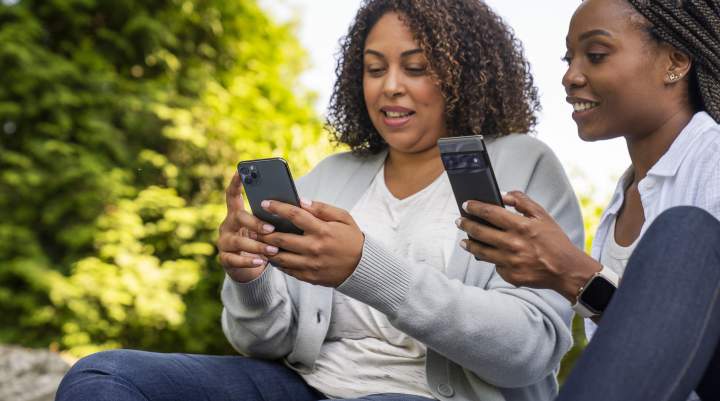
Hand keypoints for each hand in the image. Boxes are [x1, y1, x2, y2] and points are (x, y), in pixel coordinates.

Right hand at [217, 172, 284, 282]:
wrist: (249, 268)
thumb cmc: (261, 241)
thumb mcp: (265, 228)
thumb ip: (272, 218)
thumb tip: (294, 207)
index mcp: (236, 213)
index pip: (232, 195)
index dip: (235, 183)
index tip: (240, 171)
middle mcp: (227, 225)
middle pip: (238, 217)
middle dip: (255, 222)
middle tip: (271, 229)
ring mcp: (224, 242)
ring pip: (237, 241)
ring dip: (257, 245)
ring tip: (273, 249)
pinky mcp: (225, 259)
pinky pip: (235, 259)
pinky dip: (249, 261)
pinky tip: (261, 262)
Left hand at [258, 199, 363, 286]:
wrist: (363, 266)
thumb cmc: (352, 238)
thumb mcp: (343, 217)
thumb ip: (322, 208)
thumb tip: (301, 200)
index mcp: (322, 230)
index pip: (295, 215)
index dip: (277, 208)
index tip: (265, 203)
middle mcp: (314, 248)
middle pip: (281, 239)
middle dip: (264, 231)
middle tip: (253, 225)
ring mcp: (311, 264)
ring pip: (280, 257)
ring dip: (266, 249)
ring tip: (258, 241)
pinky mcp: (309, 276)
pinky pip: (287, 270)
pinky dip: (277, 262)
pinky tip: (272, 255)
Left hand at [456, 191, 600, 301]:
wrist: (566, 270)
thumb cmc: (555, 240)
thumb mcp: (543, 216)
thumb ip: (522, 201)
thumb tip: (502, 194)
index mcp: (521, 226)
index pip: (490, 212)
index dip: (475, 207)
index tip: (465, 204)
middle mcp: (513, 244)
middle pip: (480, 232)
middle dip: (466, 225)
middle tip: (459, 221)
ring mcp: (510, 262)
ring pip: (481, 251)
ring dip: (469, 244)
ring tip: (464, 241)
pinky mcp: (510, 276)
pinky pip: (495, 265)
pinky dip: (492, 259)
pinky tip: (491, 255)